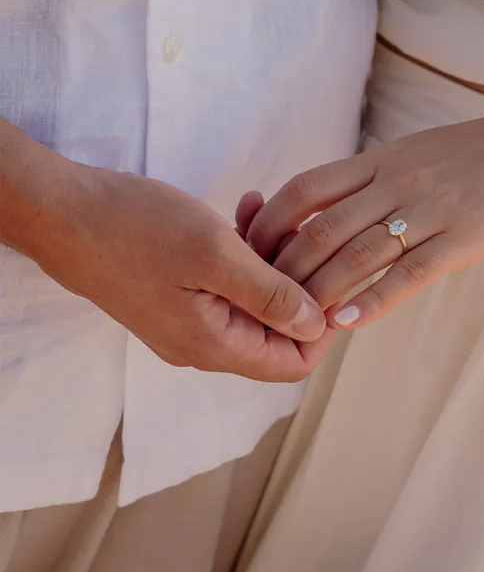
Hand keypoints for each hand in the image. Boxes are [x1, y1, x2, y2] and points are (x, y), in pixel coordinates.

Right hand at [33, 166, 332, 381]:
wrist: (64, 212)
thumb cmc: (135, 229)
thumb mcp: (215, 255)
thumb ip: (270, 294)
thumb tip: (317, 325)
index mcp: (214, 344)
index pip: (293, 363)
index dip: (322, 326)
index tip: (331, 274)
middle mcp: (202, 343)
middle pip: (277, 332)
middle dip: (297, 282)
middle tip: (301, 233)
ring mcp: (185, 320)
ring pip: (253, 301)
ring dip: (271, 258)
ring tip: (269, 213)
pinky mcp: (174, 295)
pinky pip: (226, 283)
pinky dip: (243, 250)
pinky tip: (245, 209)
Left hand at [242, 103, 483, 328]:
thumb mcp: (424, 151)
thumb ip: (380, 175)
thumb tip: (338, 204)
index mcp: (384, 158)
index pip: (305, 189)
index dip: (272, 224)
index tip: (256, 254)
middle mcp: (397, 180)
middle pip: (321, 228)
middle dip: (285, 269)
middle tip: (268, 302)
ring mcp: (431, 209)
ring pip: (356, 254)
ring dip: (320, 292)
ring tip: (298, 322)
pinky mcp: (464, 238)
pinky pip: (409, 272)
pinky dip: (373, 300)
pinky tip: (350, 322)